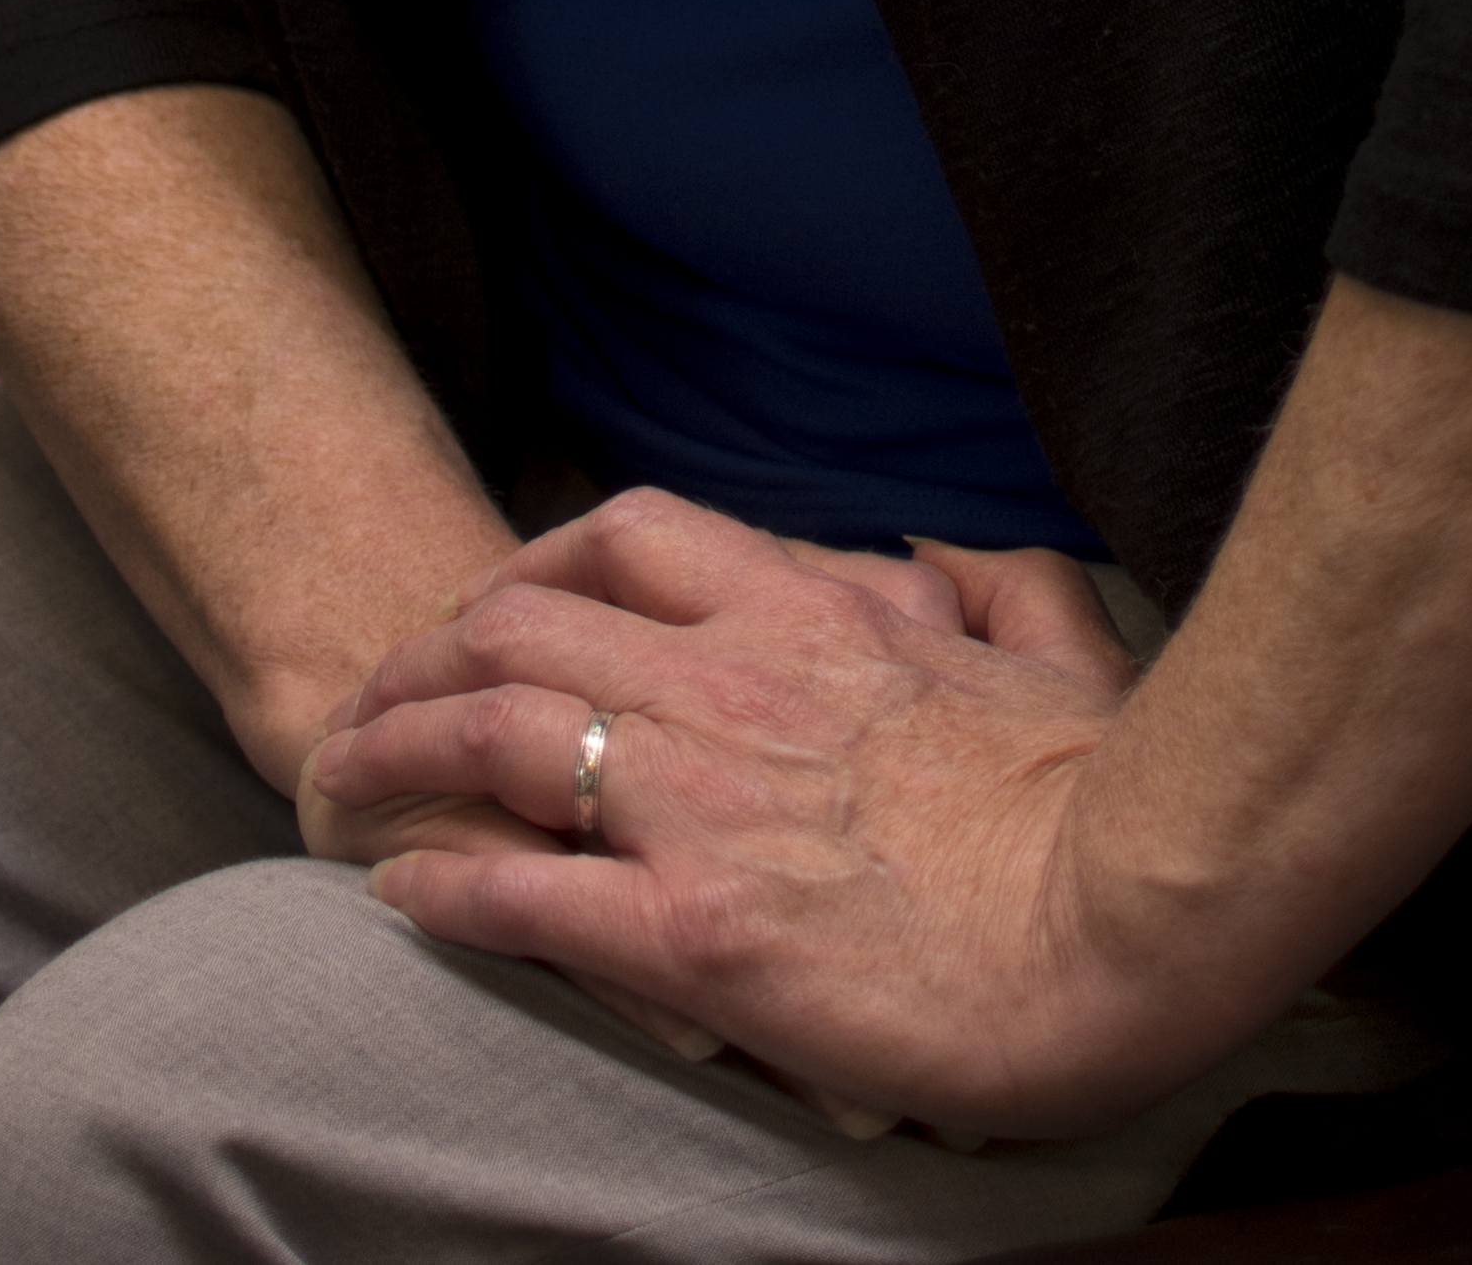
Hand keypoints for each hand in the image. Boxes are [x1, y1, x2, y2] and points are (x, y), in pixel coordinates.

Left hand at [298, 485, 1250, 1141]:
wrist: (1133, 909)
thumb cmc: (1106, 796)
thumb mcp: (1060, 648)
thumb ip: (998, 584)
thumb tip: (948, 556)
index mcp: (813, 614)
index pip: (626, 533)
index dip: (530, 556)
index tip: (489, 597)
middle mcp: (734, 688)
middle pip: (521, 619)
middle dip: (423, 649)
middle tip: (374, 694)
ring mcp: (704, 810)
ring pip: (495, 733)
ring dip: (394, 750)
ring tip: (337, 777)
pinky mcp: (695, 938)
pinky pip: (525, 890)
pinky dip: (441, 881)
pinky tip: (397, 891)